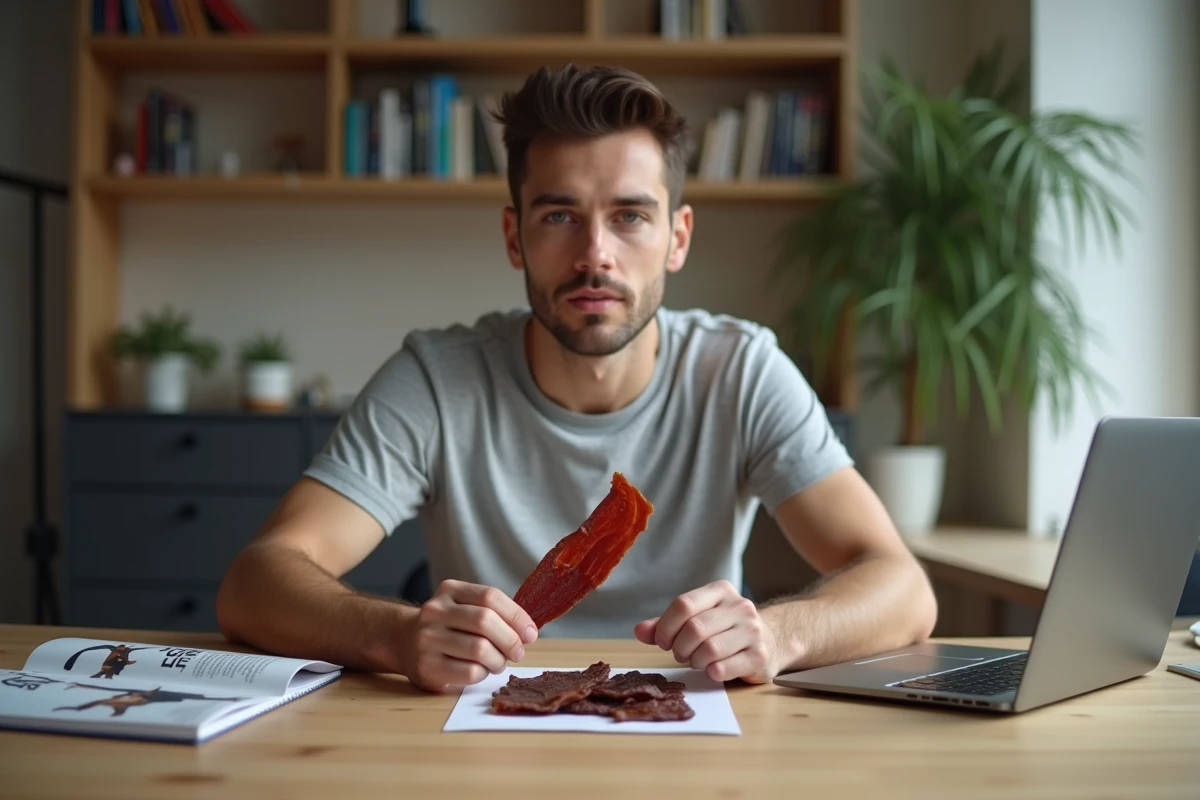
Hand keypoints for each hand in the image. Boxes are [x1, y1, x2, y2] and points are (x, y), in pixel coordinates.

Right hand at [401, 580, 537, 691]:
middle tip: (518, 652)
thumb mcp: (464, 607)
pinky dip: (483, 674)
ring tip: (498, 663)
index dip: (517, 616)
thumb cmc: (446, 626)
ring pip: (480, 650)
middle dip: (510, 640)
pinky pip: (470, 672)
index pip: (490, 596)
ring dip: (498, 660)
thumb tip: (528, 632)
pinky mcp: (427, 666)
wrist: (402, 641)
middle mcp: (435, 611)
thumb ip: (493, 613)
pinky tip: (481, 670)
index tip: (530, 633)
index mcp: (450, 590)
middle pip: (485, 621)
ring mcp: (428, 638)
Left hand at [634, 580, 778, 683]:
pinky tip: (712, 670)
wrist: (771, 640)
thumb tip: (639, 631)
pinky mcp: (759, 656)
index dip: (665, 626)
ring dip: (694, 661)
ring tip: (697, 661)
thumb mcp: (697, 618)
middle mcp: (740, 607)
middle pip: (694, 629)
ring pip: (709, 649)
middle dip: (679, 647)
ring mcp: (752, 631)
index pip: (683, 604)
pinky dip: (711, 672)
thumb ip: (667, 624)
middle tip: (680, 654)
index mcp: (721, 591)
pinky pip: (723, 668)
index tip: (662, 641)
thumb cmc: (725, 629)